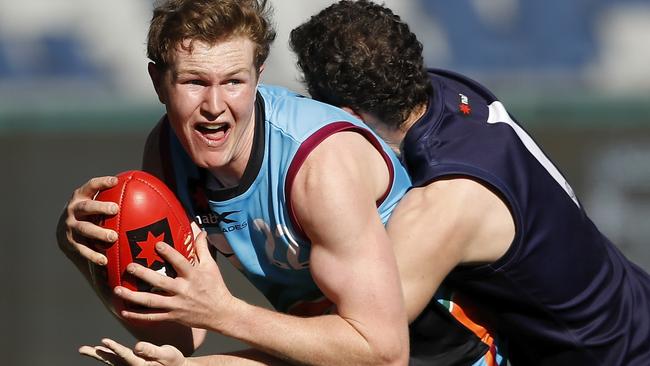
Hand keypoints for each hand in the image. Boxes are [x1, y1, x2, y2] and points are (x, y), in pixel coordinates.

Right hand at [56, 176, 119, 265]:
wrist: (64, 230)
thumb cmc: (91, 212)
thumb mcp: (96, 202)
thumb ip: (112, 197)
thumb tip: (143, 190)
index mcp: (81, 196)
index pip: (91, 186)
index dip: (102, 182)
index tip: (115, 181)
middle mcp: (74, 210)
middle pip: (86, 207)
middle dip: (100, 207)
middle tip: (115, 209)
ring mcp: (71, 226)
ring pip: (84, 229)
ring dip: (98, 232)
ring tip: (113, 237)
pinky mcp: (71, 242)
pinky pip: (82, 249)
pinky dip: (93, 255)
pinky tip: (105, 260)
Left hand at [79, 338, 185, 365]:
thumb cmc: (173, 361)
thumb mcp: (166, 354)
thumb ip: (152, 350)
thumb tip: (137, 346)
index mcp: (141, 365)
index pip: (125, 356)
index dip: (114, 348)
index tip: (104, 341)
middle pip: (112, 360)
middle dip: (97, 354)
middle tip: (83, 349)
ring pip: (111, 360)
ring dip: (98, 354)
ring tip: (85, 349)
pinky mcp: (132, 364)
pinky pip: (116, 360)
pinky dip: (107, 355)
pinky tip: (101, 350)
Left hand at [114, 231, 234, 329]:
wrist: (221, 313)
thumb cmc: (216, 287)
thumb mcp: (211, 266)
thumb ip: (202, 249)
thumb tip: (200, 231)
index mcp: (193, 276)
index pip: (180, 263)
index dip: (169, 253)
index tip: (157, 245)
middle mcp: (183, 290)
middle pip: (160, 283)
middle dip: (144, 274)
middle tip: (129, 266)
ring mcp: (177, 305)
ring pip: (152, 302)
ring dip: (133, 297)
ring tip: (118, 289)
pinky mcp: (173, 316)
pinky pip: (153, 317)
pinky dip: (138, 315)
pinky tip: (124, 311)